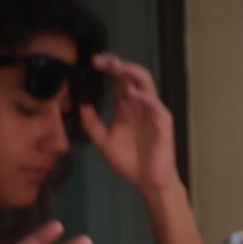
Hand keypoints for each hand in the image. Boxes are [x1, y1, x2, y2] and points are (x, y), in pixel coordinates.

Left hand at [78, 54, 178, 195]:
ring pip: (146, 82)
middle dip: (116, 64)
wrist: (148, 182)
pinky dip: (144, 96)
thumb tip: (79, 103)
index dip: (107, 67)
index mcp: (126, 107)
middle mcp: (139, 104)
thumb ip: (91, 122)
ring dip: (131, 72)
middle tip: (99, 61)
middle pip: (131, 74)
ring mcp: (152, 111)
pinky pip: (155, 104)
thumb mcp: (103, 141)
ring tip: (116, 68)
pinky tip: (131, 94)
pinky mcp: (163, 122)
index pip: (118, 79)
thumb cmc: (130, 162)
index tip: (91, 62)